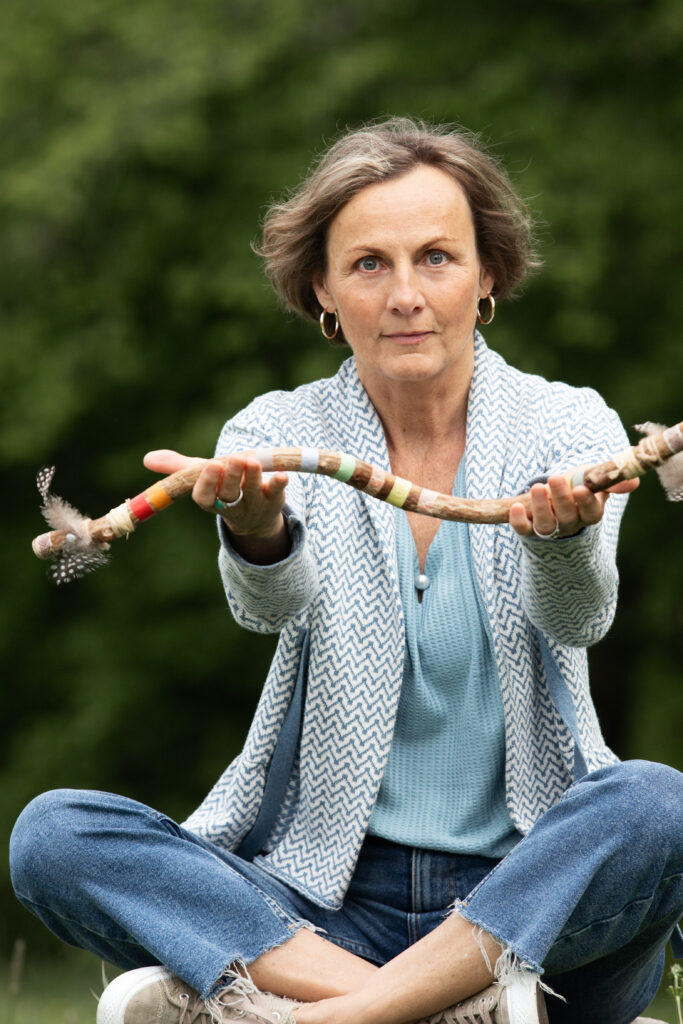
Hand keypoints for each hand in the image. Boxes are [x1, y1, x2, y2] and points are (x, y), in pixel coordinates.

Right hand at [143, 449, 288, 540]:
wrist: (255, 515)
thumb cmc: (222, 488)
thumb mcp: (201, 477)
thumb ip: (178, 467)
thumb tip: (146, 458)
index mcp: (211, 502)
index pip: (205, 498)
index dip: (207, 483)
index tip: (210, 465)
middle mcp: (231, 506)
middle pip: (230, 494)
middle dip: (232, 477)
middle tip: (235, 458)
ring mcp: (253, 505)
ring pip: (252, 493)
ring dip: (253, 477)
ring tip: (253, 460)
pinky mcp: (273, 501)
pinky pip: (276, 494)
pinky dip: (279, 484)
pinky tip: (283, 474)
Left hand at [509, 473, 638, 538]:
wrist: (556, 500)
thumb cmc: (578, 486)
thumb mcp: (594, 480)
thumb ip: (610, 480)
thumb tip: (633, 480)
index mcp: (590, 513)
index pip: (591, 511)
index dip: (586, 501)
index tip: (580, 488)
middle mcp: (571, 524)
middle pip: (568, 516)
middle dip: (561, 497)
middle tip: (555, 477)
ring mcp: (551, 529)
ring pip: (547, 524)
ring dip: (540, 507)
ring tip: (537, 487)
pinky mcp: (530, 530)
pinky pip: (524, 530)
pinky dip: (519, 520)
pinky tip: (515, 506)